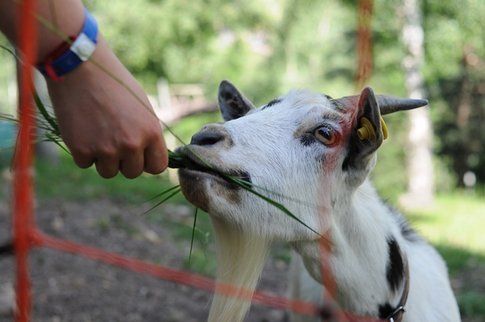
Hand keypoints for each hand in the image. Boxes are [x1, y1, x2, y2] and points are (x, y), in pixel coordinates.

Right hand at [46, 36, 167, 177]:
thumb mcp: (142, 108)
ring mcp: (106, 149)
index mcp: (151, 132)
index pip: (157, 167)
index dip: (147, 162)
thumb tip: (150, 157)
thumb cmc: (115, 84)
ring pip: (109, 172)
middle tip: (113, 139)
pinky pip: (86, 164)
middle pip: (132, 173)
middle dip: (124, 161)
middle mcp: (132, 144)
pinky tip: (82, 129)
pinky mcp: (82, 150)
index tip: (139, 155)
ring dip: (103, 159)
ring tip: (97, 132)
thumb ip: (147, 134)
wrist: (81, 66)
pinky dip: (83, 151)